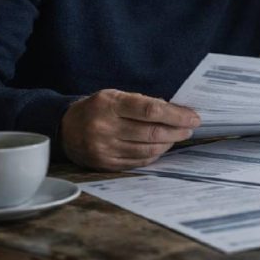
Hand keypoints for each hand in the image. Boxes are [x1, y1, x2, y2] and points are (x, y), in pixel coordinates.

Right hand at [60, 89, 200, 170]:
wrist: (66, 128)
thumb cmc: (97, 108)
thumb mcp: (116, 96)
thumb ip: (143, 102)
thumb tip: (176, 110)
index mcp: (109, 105)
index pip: (150, 110)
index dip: (176, 115)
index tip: (193, 117)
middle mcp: (105, 128)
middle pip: (151, 133)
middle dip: (177, 131)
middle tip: (190, 128)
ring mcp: (104, 148)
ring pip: (147, 150)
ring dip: (168, 144)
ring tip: (178, 136)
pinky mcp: (105, 164)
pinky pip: (138, 161)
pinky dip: (154, 154)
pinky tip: (162, 147)